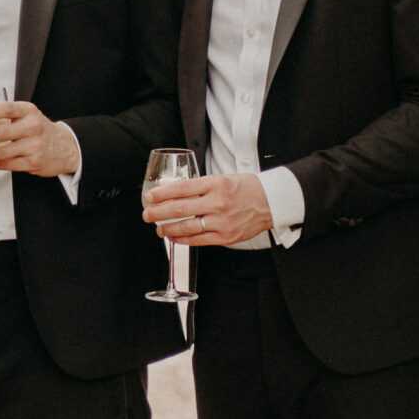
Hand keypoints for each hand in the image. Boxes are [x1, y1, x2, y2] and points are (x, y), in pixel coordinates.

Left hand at [0, 102, 80, 177]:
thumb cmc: (41, 131)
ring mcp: (33, 146)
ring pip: (1, 152)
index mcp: (28, 112)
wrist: (67, 147)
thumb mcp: (28, 117)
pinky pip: (8, 164)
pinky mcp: (33, 162)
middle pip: (1, 133)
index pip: (6, 109)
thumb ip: (7, 120)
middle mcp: (32, 127)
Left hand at [140, 173, 276, 246]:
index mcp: (215, 184)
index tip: (150, 196)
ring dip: (168, 229)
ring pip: (187, 227)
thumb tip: (175, 192)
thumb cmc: (246, 188)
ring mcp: (222, 221)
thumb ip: (201, 186)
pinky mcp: (226, 236)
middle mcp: (218, 202)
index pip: (182, 188)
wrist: (271, 202)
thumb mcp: (223, 178)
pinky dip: (183, 239)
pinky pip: (199, 240)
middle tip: (147, 214)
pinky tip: (174, 237)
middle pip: (180, 208)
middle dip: (159, 213)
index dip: (162, 193)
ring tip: (158, 228)